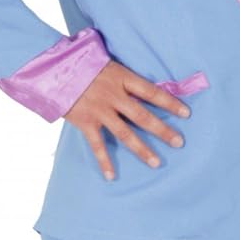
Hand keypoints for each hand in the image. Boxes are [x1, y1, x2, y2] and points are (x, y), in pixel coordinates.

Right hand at [66, 61, 190, 180]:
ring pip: (125, 133)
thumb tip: (143, 91)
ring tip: (156, 163)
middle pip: (143, 116)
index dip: (170, 102)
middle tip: (179, 143)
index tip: (186, 113)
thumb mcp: (106, 64)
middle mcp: (113, 95)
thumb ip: (123, 78)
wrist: (52, 68)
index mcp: (121, 77)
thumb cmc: (81, 63)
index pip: (152, 92)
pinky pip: (97, 145)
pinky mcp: (85, 122)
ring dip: (142, 149)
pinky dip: (104, 161)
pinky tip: (112, 176)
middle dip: (162, 130)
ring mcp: (100, 110)